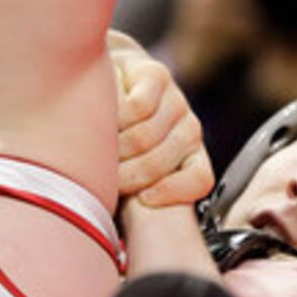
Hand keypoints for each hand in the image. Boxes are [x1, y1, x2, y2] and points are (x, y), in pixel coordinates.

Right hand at [109, 35, 213, 206]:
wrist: (109, 80)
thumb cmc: (117, 134)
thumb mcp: (129, 166)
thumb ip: (134, 188)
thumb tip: (122, 220)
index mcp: (191, 156)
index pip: (200, 179)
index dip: (174, 192)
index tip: (144, 200)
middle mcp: (189, 128)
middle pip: (160, 161)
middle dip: (126, 174)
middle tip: (103, 176)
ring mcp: (177, 101)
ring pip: (147, 137)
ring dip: (115, 148)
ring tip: (97, 150)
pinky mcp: (157, 76)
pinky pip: (140, 107)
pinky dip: (117, 118)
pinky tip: (104, 120)